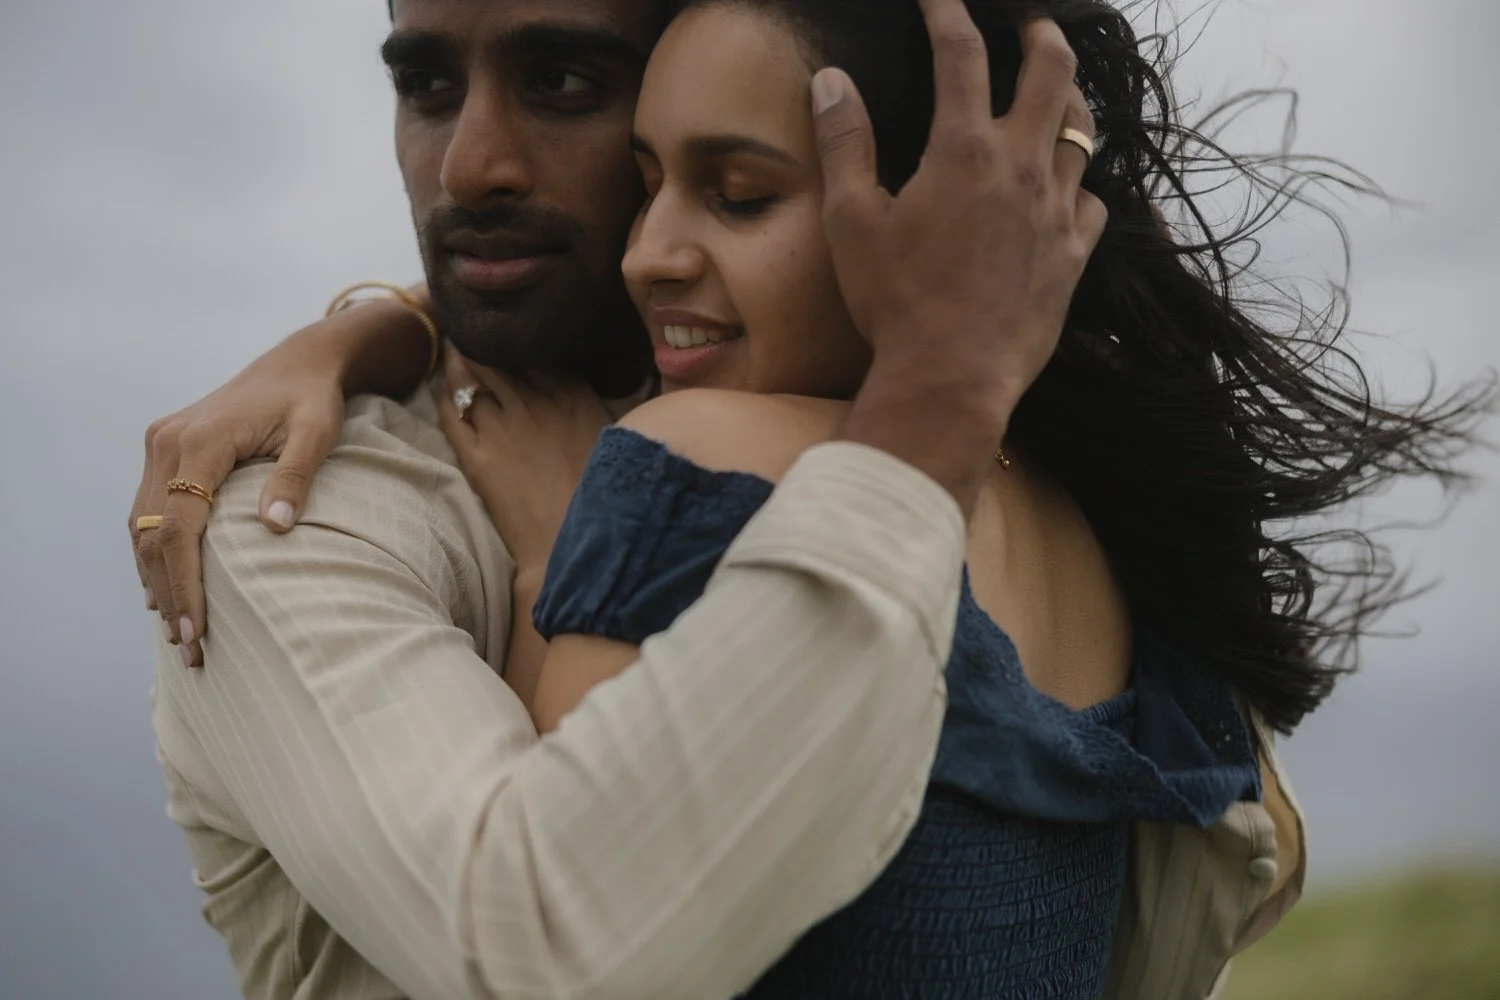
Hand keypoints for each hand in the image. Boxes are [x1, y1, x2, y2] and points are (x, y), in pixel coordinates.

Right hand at [130, 297, 427, 665]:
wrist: (301, 361)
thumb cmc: (316, 399)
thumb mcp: (317, 433)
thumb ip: (296, 477)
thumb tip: (275, 530)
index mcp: (202, 442)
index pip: (180, 527)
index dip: (185, 583)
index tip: (195, 630)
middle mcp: (168, 442)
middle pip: (153, 533)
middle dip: (169, 594)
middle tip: (189, 648)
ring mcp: (161, 443)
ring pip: (142, 525)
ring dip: (156, 578)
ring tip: (177, 631)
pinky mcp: (165, 447)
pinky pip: (148, 509)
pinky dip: (155, 551)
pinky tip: (167, 589)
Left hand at [437, 351, 609, 576]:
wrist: (570, 544)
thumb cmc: (597, 496)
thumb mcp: (606, 438)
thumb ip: (584, 405)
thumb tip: (566, 385)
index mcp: (573, 394)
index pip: (533, 350)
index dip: (515, 341)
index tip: (507, 335)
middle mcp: (535, 402)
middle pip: (494, 357)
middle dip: (477, 343)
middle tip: (465, 334)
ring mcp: (502, 427)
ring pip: (467, 380)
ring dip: (456, 365)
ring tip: (450, 355)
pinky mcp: (477, 456)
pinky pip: (451, 415)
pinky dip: (446, 400)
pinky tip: (445, 396)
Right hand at [812, 5, 1104, 507]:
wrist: (951, 378)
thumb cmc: (895, 302)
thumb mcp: (850, 221)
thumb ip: (844, 142)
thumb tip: (831, 80)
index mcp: (964, 152)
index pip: (960, 55)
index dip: (947, 11)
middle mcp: (1021, 170)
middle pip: (1053, 74)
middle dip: (1042, 36)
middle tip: (1031, 26)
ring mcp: (1055, 213)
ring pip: (1081, 133)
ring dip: (1067, 104)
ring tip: (1055, 95)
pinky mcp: (1073, 258)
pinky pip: (1091, 203)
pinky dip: (1077, 185)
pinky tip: (1063, 191)